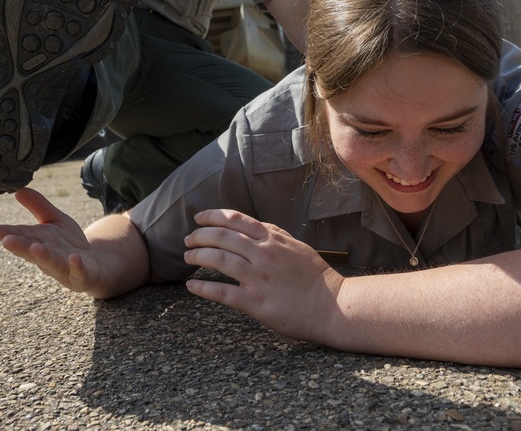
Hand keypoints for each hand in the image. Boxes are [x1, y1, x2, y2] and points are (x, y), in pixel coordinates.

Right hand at [0, 188, 101, 293]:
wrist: (92, 265)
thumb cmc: (67, 243)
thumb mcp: (54, 220)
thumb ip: (38, 206)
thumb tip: (18, 189)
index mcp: (37, 241)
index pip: (20, 235)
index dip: (6, 233)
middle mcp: (46, 255)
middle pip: (30, 251)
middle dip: (19, 247)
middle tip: (6, 241)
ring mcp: (62, 267)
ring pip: (51, 262)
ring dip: (43, 256)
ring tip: (35, 248)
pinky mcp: (80, 275)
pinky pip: (78, 271)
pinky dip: (76, 266)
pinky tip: (74, 258)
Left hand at [183, 209, 342, 342]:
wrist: (333, 305)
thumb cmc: (316, 276)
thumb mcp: (295, 245)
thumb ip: (273, 234)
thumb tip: (253, 226)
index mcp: (273, 239)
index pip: (236, 220)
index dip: (213, 216)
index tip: (198, 218)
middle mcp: (263, 254)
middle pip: (222, 237)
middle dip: (200, 235)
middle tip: (188, 240)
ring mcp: (258, 278)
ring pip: (219, 259)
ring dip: (198, 256)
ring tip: (187, 257)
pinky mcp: (255, 302)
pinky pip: (223, 292)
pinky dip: (204, 288)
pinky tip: (192, 285)